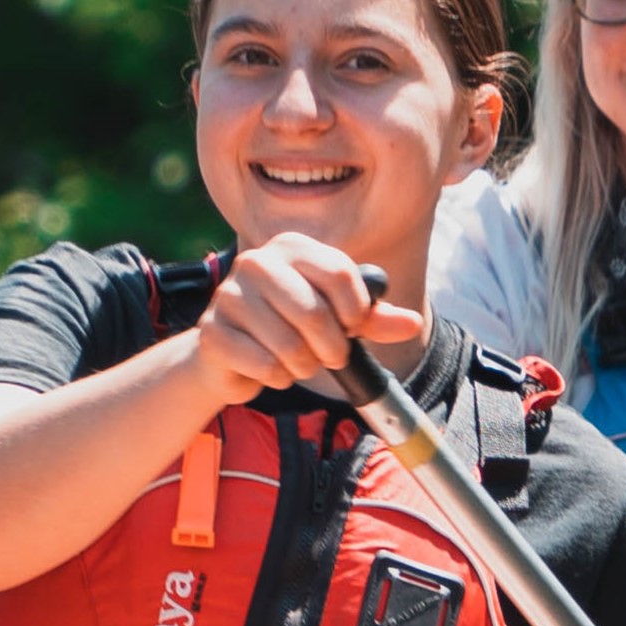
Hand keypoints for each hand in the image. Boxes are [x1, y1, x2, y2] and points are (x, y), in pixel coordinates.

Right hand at [190, 237, 424, 406]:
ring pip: (290, 346)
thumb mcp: (338, 318)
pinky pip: (265, 366)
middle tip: (327, 356)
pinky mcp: (213, 331)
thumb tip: (412, 324)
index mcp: (292, 247)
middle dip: (331, 349)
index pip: (342, 275)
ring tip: (295, 361)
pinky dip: (277, 378)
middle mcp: (257, 261)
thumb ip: (375, 318)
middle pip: (316, 313)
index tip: (351, 328)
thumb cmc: (290, 328)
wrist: (232, 354)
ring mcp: (229, 295)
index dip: (356, 313)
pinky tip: (268, 368)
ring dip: (303, 367)